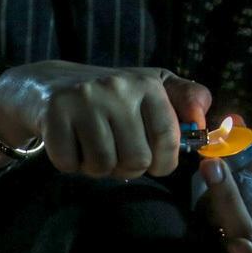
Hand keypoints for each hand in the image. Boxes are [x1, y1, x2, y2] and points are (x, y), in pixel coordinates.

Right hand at [0, 61, 211, 177]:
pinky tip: (69, 146)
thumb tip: (205, 118)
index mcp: (147, 84)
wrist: (46, 85)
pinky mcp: (54, 113)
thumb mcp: (150, 88)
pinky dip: (69, 165)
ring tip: (91, 149)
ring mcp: (84, 99)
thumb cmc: (107, 96)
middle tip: (115, 154)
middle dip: (125, 168)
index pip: (167, 139)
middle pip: (135, 159)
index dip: (163, 163)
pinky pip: (69, 164)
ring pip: (102, 165)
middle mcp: (117, 88)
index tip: (153, 164)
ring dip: (95, 168)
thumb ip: (184, 99)